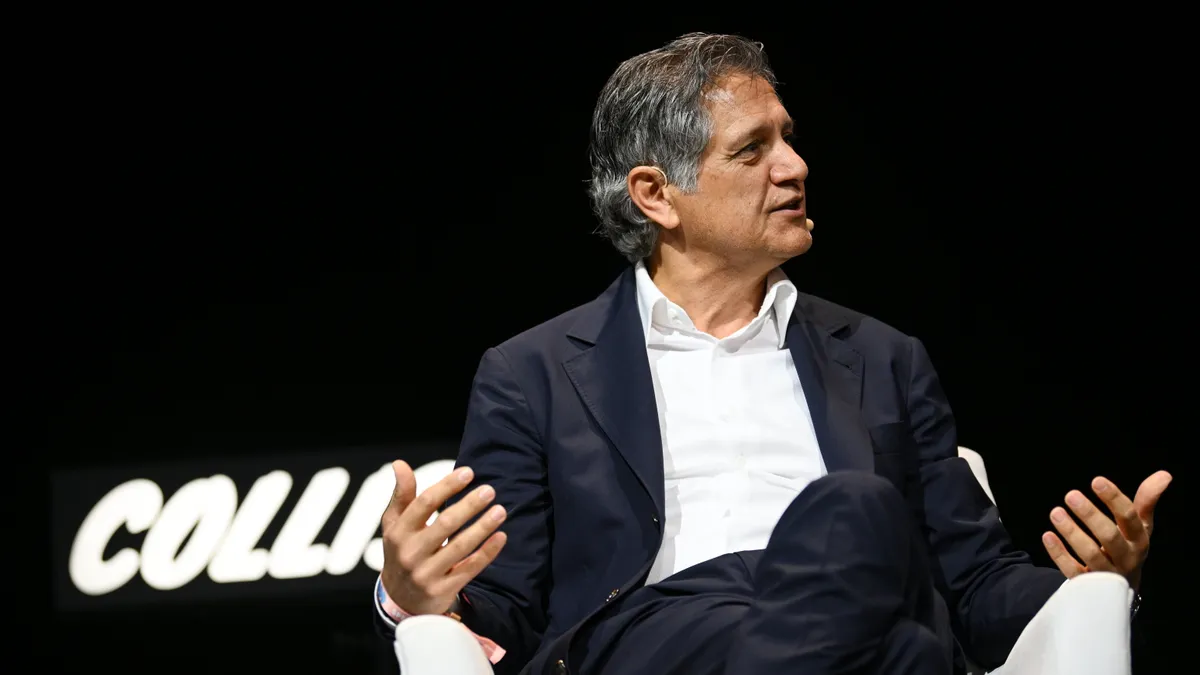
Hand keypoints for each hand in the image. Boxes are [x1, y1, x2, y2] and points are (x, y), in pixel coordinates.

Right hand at [380, 460, 507, 614]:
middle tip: (489, 490)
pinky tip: (501, 537)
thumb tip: (400, 464)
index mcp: (398, 532)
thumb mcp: (394, 524)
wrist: (400, 600)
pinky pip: (469, 568)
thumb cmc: (401, 551)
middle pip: (445, 524)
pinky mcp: (442, 590)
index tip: (469, 472)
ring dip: (482, 527)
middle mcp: (410, 553)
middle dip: (469, 505)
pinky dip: (487, 552)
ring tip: (500, 511)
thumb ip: (401, 495)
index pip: (424, 503)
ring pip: (460, 547)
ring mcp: (426, 573)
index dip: (447, 486)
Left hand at [1042, 471, 1171, 590]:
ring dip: (1071, 532)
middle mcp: (1126, 558)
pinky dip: (1059, 554)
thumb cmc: (1128, 546)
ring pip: (1090, 554)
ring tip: (1055, 512)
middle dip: (1090, 515)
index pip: (1129, 518)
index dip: (1114, 499)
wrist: (1121, 587)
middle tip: (1071, 494)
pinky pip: (1073, 571)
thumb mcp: (1140, 526)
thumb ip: (1147, 500)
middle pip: (1109, 537)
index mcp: (1139, 540)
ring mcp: (1107, 573)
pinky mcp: (1088, 584)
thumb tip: (1164, 474)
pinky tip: (1047, 535)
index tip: (1096, 481)